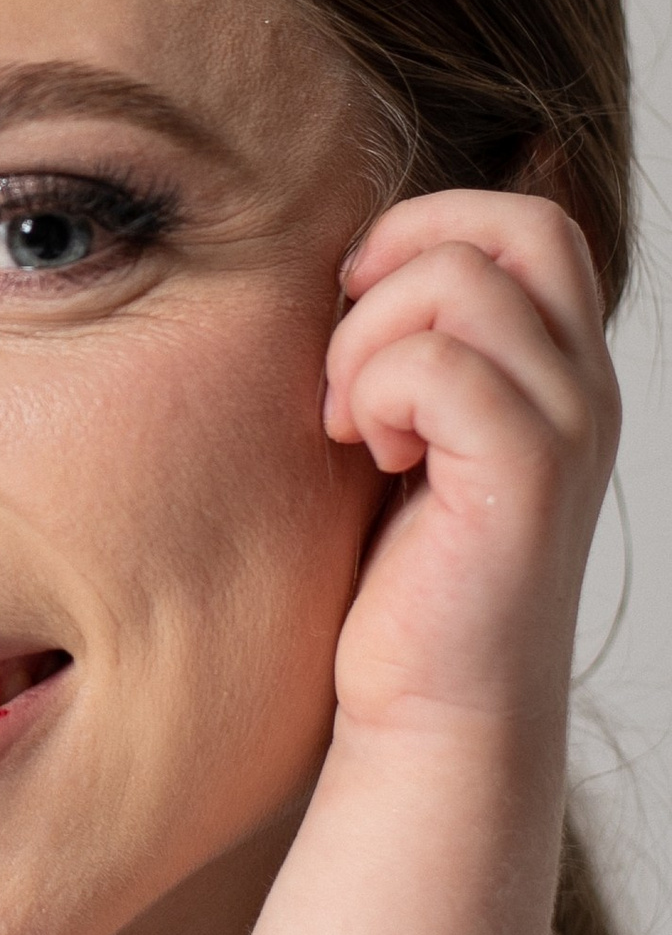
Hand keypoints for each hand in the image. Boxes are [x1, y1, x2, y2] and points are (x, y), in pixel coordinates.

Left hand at [324, 191, 617, 740]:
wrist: (430, 711)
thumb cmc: (399, 580)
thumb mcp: (409, 433)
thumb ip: (412, 347)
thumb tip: (352, 258)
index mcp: (560, 370)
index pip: (526, 223)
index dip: (425, 230)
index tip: (354, 311)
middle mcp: (585, 388)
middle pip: (518, 227)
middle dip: (403, 258)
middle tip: (350, 354)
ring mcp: (568, 427)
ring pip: (460, 283)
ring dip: (368, 340)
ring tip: (355, 424)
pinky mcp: (527, 474)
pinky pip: (437, 363)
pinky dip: (374, 393)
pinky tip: (371, 455)